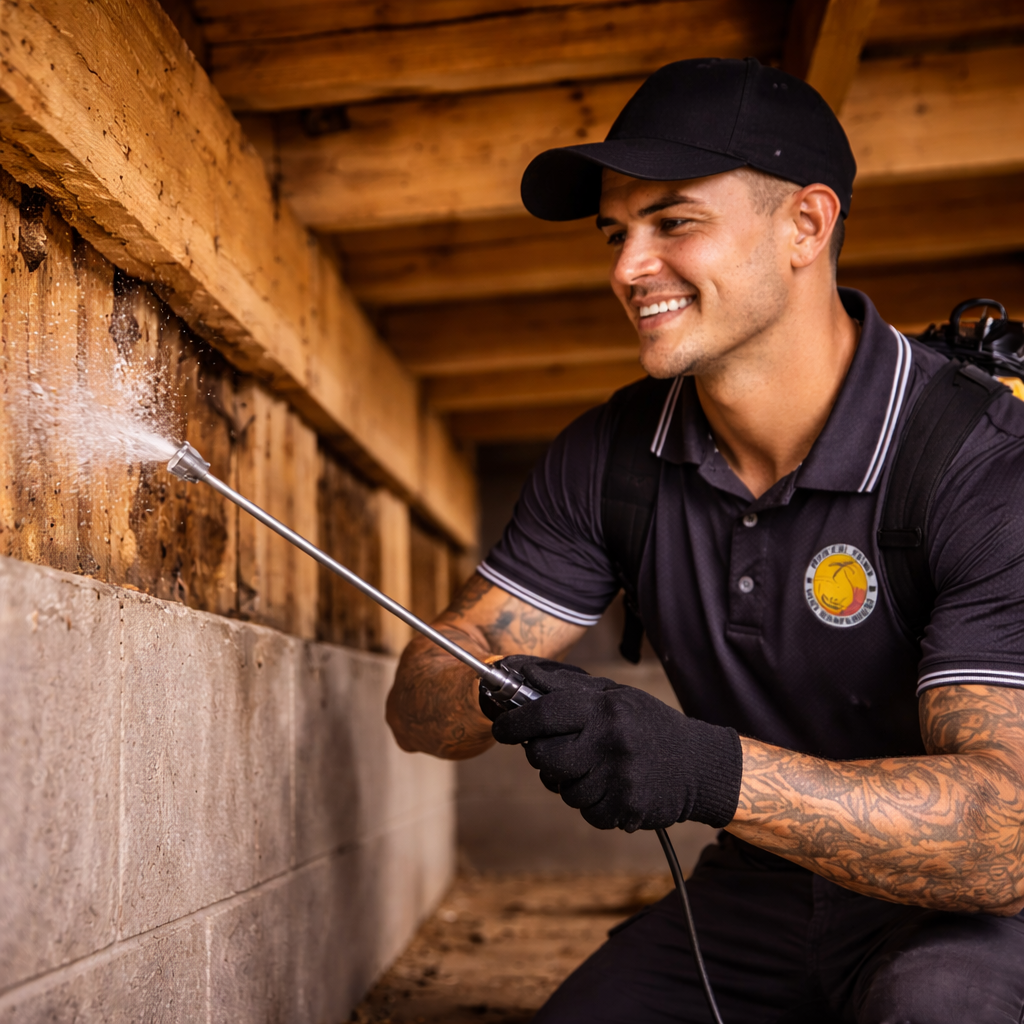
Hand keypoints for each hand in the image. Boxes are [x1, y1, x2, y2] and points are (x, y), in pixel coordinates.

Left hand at [483, 655, 741, 831]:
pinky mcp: (625, 808)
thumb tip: (522, 675)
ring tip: (594, 766)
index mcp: (606, 709)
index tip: (501, 729)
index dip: (516, 723)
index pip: (545, 713)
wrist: (699, 766)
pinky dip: (591, 801)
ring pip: (562, 788)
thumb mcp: (615, 696)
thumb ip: (568, 688)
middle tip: (554, 750)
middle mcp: (611, 741)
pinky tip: (610, 786)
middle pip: (545, 757)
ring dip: (569, 781)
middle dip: (542, 756)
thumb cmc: (649, 726)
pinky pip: (585, 811)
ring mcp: (618, 778)